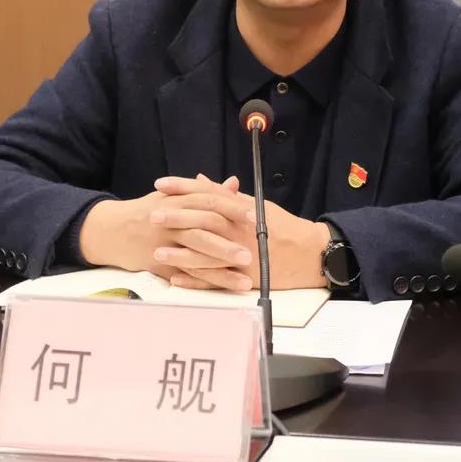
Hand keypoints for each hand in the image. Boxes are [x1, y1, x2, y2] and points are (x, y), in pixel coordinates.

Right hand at [77, 175, 254, 287]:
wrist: (112, 231)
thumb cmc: (148, 210)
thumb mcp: (173, 196)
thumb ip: (205, 191)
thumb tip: (234, 183)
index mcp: (177, 200)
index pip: (208, 200)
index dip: (232, 208)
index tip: (255, 215)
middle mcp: (171, 220)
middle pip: (204, 226)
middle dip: (231, 236)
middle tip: (256, 244)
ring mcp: (164, 243)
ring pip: (197, 252)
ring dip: (224, 261)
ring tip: (248, 267)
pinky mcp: (161, 265)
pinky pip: (189, 273)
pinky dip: (211, 280)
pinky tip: (230, 285)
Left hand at [154, 175, 329, 290]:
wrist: (307, 253)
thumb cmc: (282, 227)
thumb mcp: (257, 205)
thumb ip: (228, 196)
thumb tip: (202, 181)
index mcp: (242, 211)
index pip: (208, 194)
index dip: (183, 188)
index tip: (162, 184)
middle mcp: (240, 231)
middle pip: (203, 221)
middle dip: (176, 218)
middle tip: (153, 215)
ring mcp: (242, 255)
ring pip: (206, 254)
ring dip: (180, 254)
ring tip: (158, 252)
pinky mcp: (244, 277)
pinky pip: (215, 280)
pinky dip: (195, 280)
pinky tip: (176, 278)